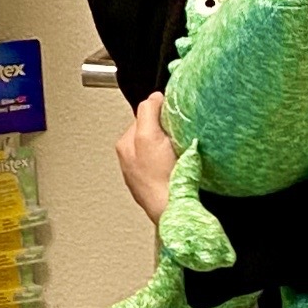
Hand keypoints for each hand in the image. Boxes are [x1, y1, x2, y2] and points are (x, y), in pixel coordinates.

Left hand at [117, 93, 177, 221]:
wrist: (174, 210)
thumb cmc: (160, 178)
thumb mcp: (149, 136)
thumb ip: (148, 112)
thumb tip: (154, 97)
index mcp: (125, 144)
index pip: (144, 115)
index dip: (161, 114)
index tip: (173, 119)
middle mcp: (131, 159)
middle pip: (153, 131)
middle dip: (167, 131)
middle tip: (179, 138)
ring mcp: (145, 173)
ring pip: (162, 147)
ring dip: (173, 147)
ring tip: (182, 154)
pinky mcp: (160, 183)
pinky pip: (169, 163)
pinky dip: (176, 161)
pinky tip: (182, 167)